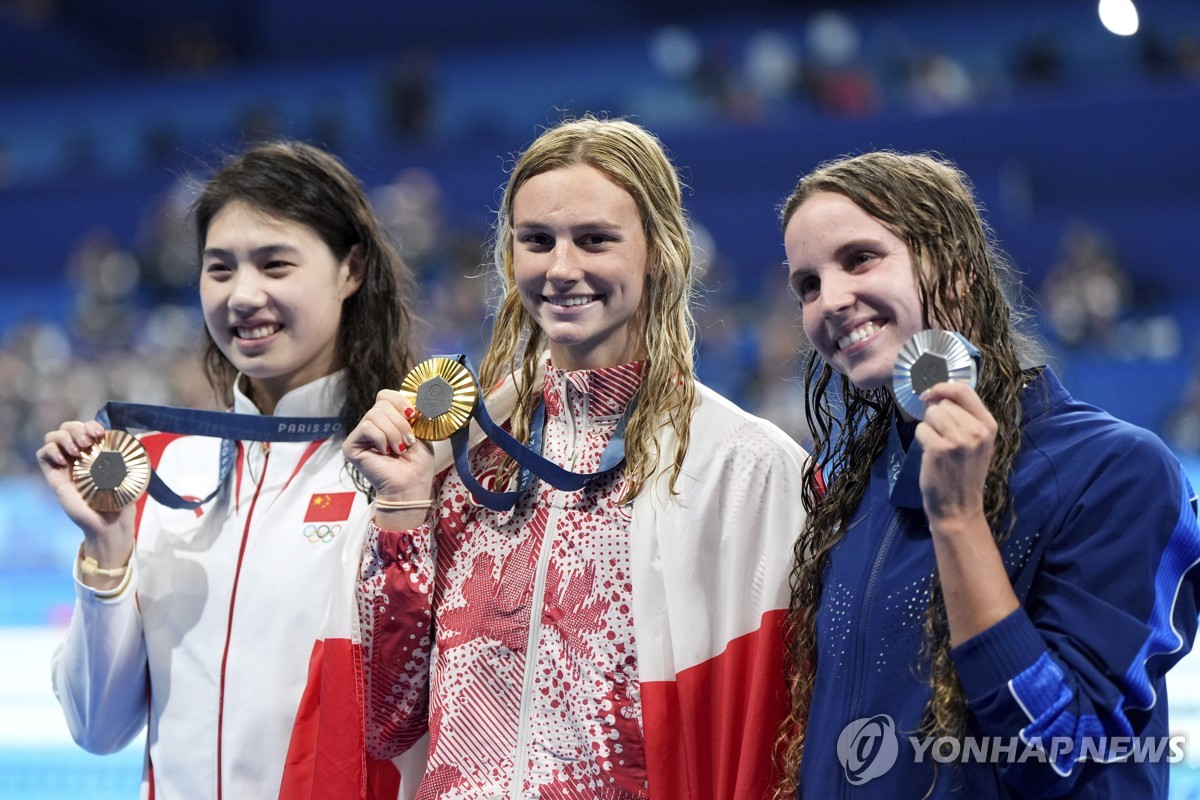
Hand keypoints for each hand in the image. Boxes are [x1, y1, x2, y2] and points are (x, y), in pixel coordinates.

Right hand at [36, 420, 135, 573]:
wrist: (110, 522)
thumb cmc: (120, 498)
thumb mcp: (127, 473)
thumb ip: (125, 456)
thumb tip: (133, 438)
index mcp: (95, 451)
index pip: (86, 427)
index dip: (90, 424)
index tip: (100, 433)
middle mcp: (78, 455)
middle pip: (67, 427)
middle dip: (76, 428)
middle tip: (88, 442)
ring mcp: (65, 465)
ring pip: (53, 436)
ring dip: (64, 437)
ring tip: (77, 451)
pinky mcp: (54, 476)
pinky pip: (42, 454)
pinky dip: (50, 450)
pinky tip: (64, 460)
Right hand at [343, 389, 435, 503]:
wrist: (411, 486)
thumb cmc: (417, 464)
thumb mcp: (420, 432)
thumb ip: (412, 413)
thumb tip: (411, 398)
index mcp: (387, 420)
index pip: (385, 395)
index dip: (400, 401)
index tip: (413, 415)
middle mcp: (371, 425)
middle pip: (381, 404)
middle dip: (400, 422)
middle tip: (408, 441)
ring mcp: (360, 436)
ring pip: (375, 414)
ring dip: (393, 432)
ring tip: (400, 449)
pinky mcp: (351, 446)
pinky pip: (367, 427)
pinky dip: (381, 439)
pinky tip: (386, 452)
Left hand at [914, 381, 996, 527]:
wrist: (958, 508)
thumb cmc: (964, 474)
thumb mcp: (976, 443)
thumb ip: (965, 418)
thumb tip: (938, 393)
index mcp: (989, 426)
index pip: (964, 390)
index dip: (944, 388)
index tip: (931, 394)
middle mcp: (977, 430)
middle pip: (944, 403)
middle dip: (937, 416)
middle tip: (942, 438)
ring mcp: (959, 439)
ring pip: (931, 414)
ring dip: (928, 428)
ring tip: (938, 447)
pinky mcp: (940, 449)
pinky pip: (921, 429)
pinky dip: (921, 439)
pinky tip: (931, 455)